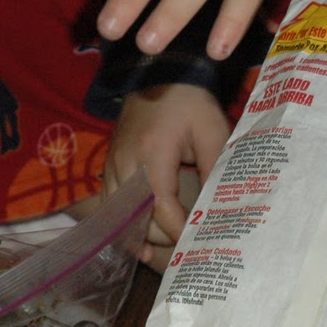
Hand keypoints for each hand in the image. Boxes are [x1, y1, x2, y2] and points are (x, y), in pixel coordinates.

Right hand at [103, 82, 229, 267]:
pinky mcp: (107, 167)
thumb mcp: (213, 132)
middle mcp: (125, 163)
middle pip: (138, 220)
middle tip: (188, 250)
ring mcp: (111, 166)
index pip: (161, 209)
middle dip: (163, 239)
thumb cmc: (190, 103)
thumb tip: (219, 211)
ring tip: (164, 252)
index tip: (198, 245)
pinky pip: (111, 206)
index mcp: (152, 153)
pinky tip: (141, 239)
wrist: (159, 74)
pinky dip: (126, 224)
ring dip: (142, 235)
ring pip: (120, 217)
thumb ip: (216, 171)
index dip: (179, 232)